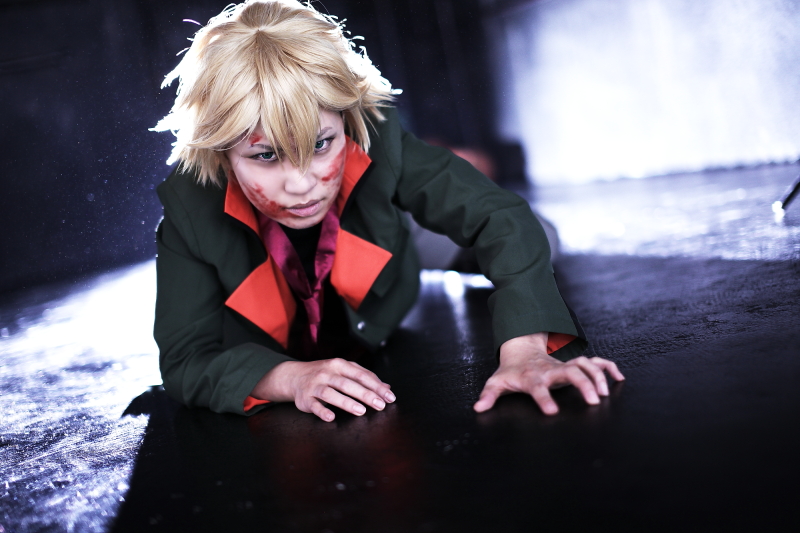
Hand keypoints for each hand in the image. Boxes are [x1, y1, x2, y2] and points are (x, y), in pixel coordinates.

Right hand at [251, 358, 395, 421]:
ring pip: (331, 393)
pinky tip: (331, 417)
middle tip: (379, 404)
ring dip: (346, 402)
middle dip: (365, 394)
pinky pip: (314, 405)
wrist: (294, 376)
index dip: (376, 386)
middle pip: (347, 383)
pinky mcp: (305, 398)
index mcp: (339, 365)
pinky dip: (322, 411)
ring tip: (361, 411)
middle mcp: (327, 373)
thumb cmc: (325, 374)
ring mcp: (315, 385)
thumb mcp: (344, 371)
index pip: (361, 375)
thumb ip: (364, 377)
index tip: (389, 397)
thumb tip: (387, 387)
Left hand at [473, 333, 624, 414]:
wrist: (521, 350)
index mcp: (532, 376)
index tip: (552, 412)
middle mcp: (551, 369)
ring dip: (598, 376)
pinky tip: (619, 378)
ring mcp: (564, 364)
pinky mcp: (574, 363)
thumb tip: (478, 408)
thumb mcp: (497, 382)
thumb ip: (489, 396)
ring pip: (585, 364)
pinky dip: (608, 368)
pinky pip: (595, 362)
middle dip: (583, 384)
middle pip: (570, 372)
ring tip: (606, 394)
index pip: (538, 387)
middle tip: (594, 402)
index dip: (544, 399)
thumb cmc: (510, 371)